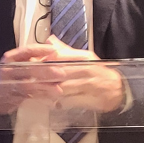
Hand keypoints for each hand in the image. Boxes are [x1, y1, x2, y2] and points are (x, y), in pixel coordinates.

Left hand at [0, 38, 125, 112]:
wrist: (117, 90)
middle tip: (26, 79)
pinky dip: (56, 102)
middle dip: (42, 77)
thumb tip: (49, 39)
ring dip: (46, 91)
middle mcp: (86, 70)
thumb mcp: (83, 57)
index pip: (61, 56)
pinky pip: (68, 102)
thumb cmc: (97, 72)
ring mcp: (88, 86)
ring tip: (32, 91)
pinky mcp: (88, 100)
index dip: (45, 60)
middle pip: (60, 72)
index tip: (30, 63)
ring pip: (62, 88)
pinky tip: (46, 102)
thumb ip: (65, 50)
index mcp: (84, 57)